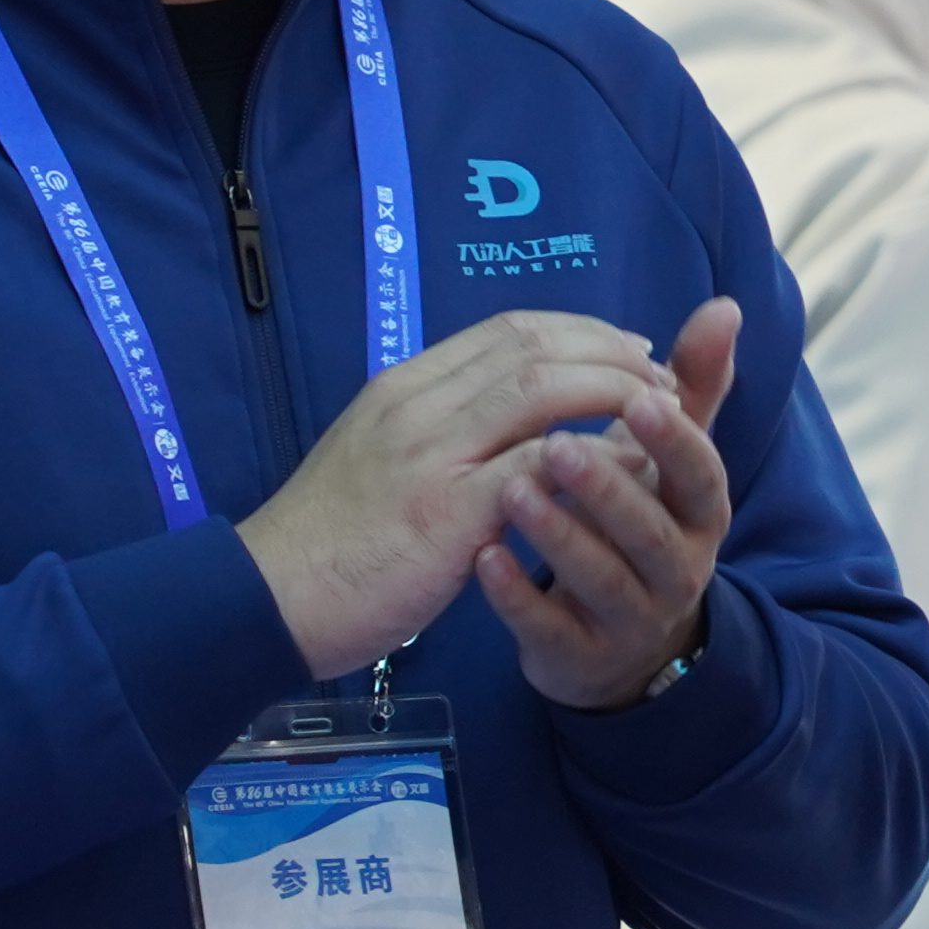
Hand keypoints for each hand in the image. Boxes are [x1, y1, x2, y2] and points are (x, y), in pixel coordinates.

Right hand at [236, 306, 699, 675]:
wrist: (266, 597)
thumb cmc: (330, 541)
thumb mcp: (380, 461)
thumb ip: (438, 431)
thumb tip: (501, 412)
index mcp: (404, 387)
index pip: (507, 330)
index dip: (580, 332)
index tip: (627, 348)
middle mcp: (418, 404)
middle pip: (533, 345)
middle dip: (612, 353)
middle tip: (663, 377)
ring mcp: (430, 453)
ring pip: (541, 388)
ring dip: (614, 392)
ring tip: (662, 415)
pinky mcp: (444, 510)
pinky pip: (536, 465)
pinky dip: (591, 459)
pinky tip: (630, 473)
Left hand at [478, 297, 742, 708]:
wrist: (614, 640)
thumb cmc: (637, 523)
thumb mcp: (666, 461)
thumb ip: (691, 386)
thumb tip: (725, 304)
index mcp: (700, 514)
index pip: (702, 475)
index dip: (676, 441)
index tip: (642, 399)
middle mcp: (677, 568)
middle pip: (649, 531)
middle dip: (608, 487)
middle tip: (558, 444)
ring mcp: (629, 618)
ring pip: (602, 580)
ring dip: (559, 536)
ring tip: (510, 491)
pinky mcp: (578, 654)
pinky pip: (548, 628)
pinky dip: (516, 594)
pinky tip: (480, 558)